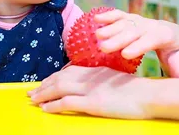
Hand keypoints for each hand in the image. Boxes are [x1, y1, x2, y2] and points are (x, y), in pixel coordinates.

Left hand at [29, 65, 154, 118]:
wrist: (147, 94)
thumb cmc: (134, 89)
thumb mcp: (114, 77)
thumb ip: (99, 77)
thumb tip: (87, 81)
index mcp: (95, 70)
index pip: (68, 71)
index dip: (53, 77)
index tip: (44, 82)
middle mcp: (90, 77)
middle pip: (60, 78)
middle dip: (43, 85)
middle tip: (31, 92)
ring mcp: (91, 90)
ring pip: (60, 88)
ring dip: (43, 94)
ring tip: (32, 100)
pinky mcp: (93, 103)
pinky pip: (68, 103)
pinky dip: (54, 105)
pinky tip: (45, 109)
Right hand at [94, 10, 178, 77]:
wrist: (172, 32)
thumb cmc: (173, 50)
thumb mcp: (178, 58)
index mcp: (162, 36)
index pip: (150, 40)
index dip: (138, 46)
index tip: (125, 54)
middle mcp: (149, 25)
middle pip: (133, 31)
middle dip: (118, 39)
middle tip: (104, 47)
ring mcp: (139, 20)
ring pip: (124, 22)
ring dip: (110, 28)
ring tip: (97, 35)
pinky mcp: (130, 18)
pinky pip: (119, 15)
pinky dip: (108, 16)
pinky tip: (95, 19)